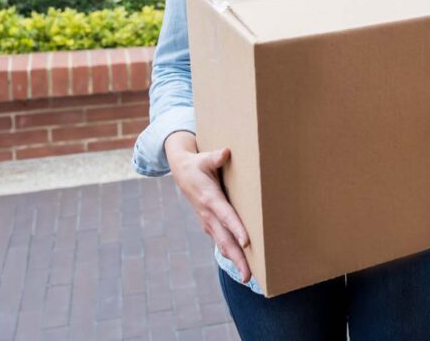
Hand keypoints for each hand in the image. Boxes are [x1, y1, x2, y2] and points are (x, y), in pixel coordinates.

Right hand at [165, 132, 251, 281]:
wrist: (181, 172)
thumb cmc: (196, 164)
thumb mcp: (203, 157)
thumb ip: (215, 157)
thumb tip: (226, 152)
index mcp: (210, 198)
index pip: (225, 215)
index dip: (236, 228)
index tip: (247, 241)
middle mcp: (208, 214)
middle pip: (225, 239)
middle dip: (237, 257)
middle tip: (249, 276)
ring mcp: (208, 221)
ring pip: (223, 243)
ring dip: (235, 260)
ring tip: (248, 276)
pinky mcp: (210, 223)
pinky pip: (221, 240)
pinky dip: (230, 253)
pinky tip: (241, 264)